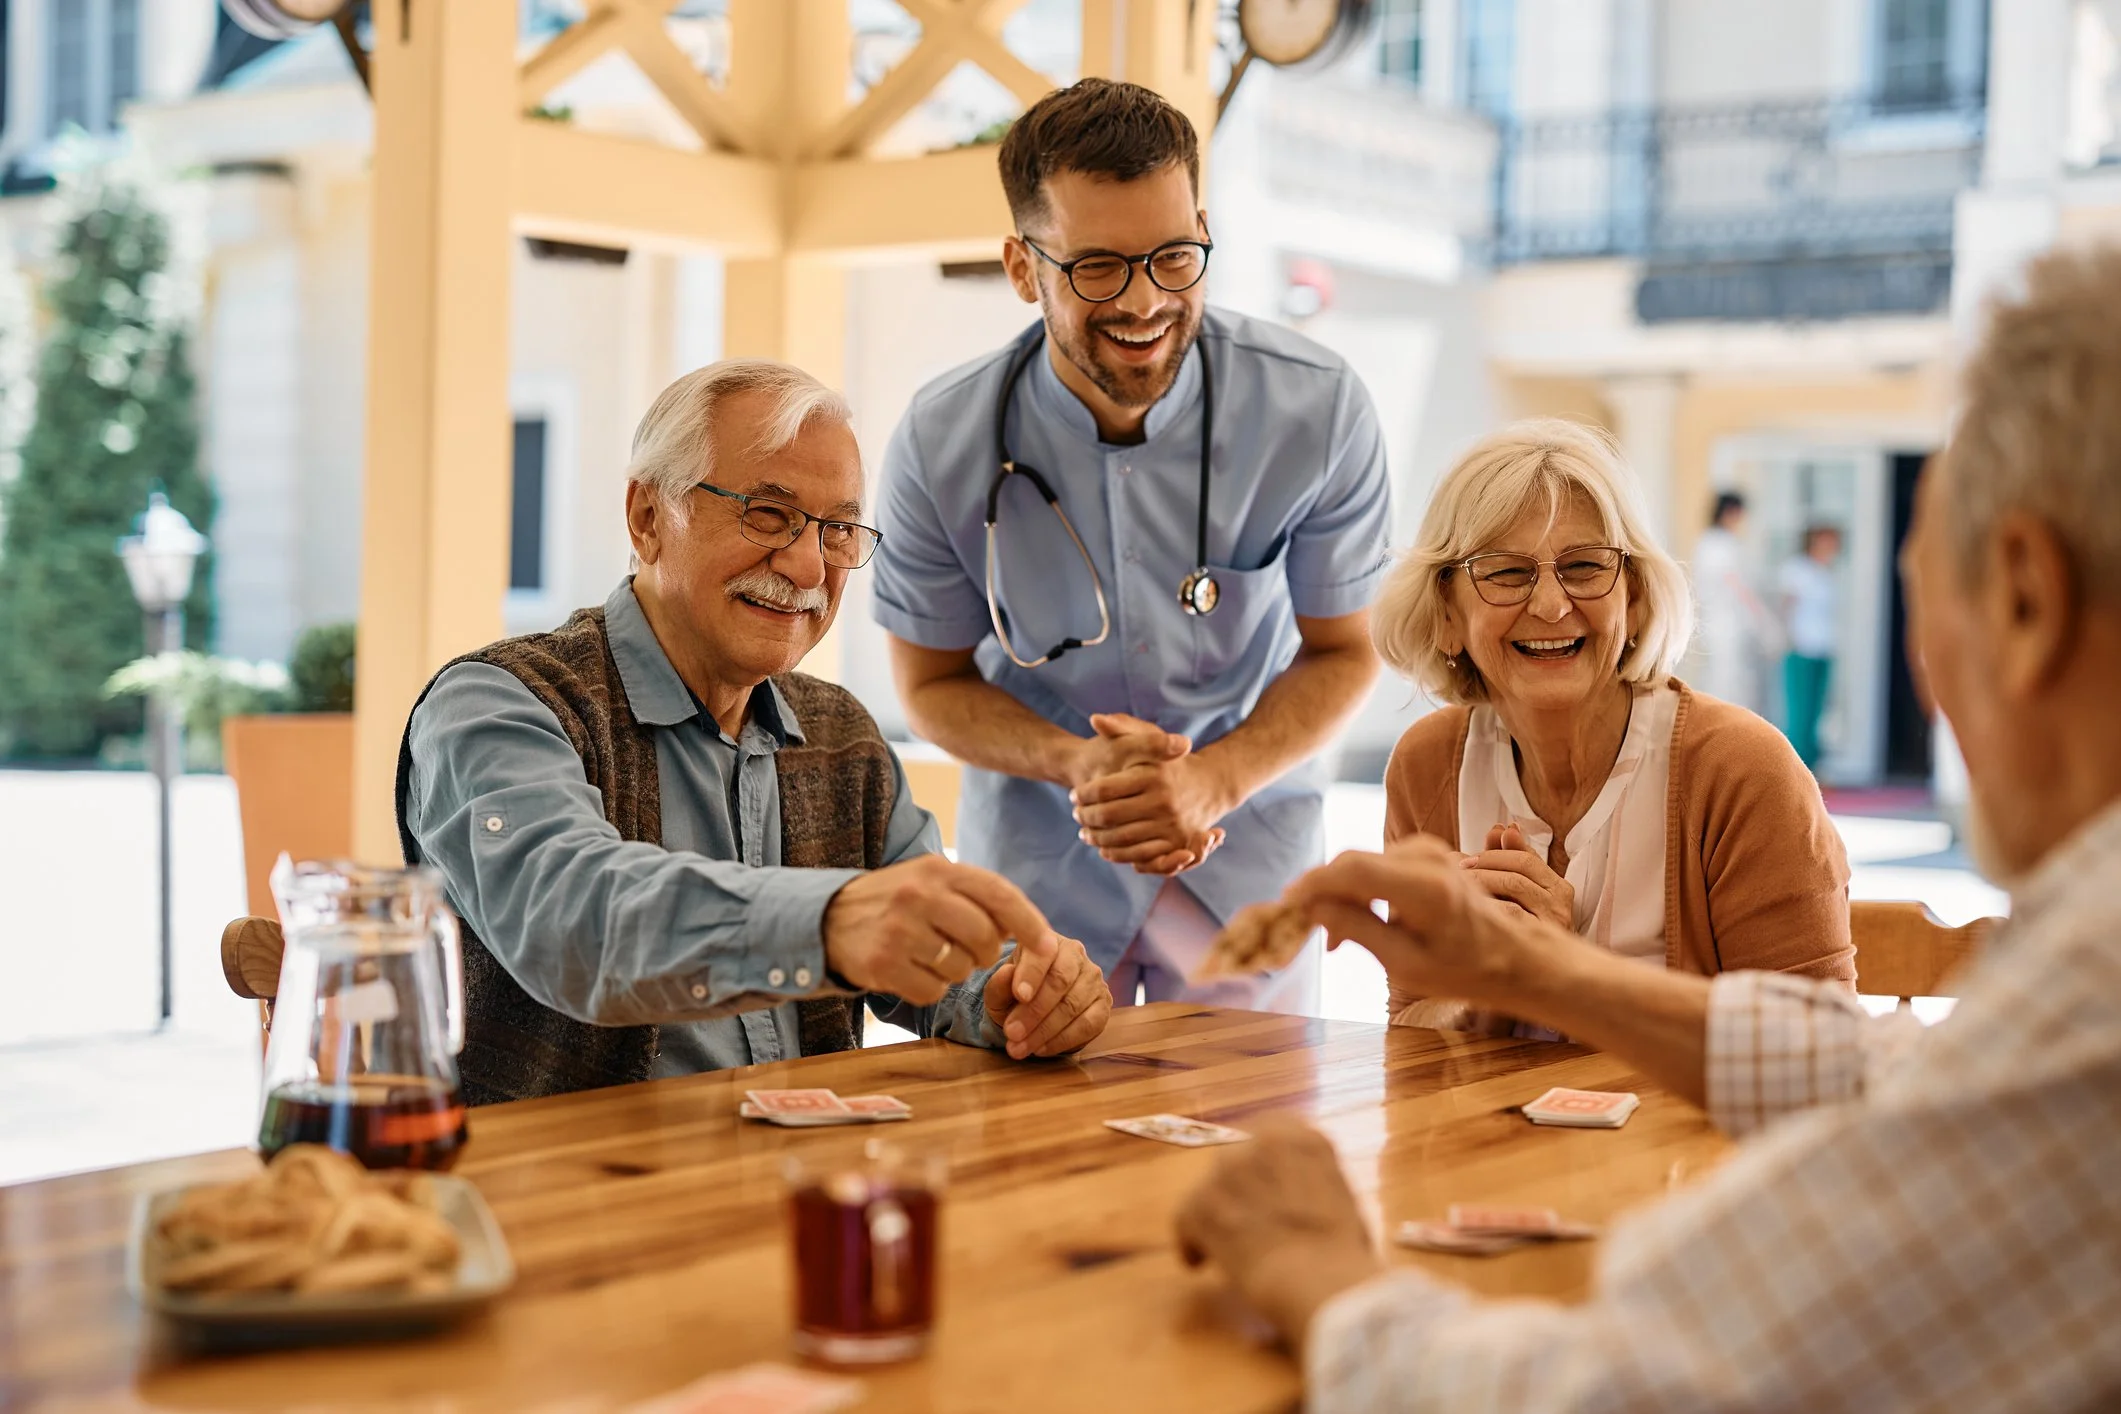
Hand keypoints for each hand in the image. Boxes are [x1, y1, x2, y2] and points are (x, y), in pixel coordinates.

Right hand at [823, 856, 1055, 1005]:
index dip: (1030, 923)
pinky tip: (910, 970)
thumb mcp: (929, 879)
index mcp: (937, 869)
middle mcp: (918, 895)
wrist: (826, 918)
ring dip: (954, 971)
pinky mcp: (882, 965)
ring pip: (960, 970)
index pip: (999, 895)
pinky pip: (932, 992)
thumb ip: (974, 896)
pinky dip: (929, 988)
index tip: (1048, 946)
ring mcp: (899, 931)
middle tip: (967, 950)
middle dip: (986, 953)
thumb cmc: (894, 901)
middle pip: (986, 938)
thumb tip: (1027, 928)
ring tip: (931, 956)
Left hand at [982, 935, 1111, 1058]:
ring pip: (1073, 1005)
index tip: (1019, 996)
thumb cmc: (1016, 993)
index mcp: (1047, 941)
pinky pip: (1088, 1025)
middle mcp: (1075, 954)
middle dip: (1034, 1011)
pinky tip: (1041, 1049)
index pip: (1043, 953)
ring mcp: (1093, 979)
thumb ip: (998, 984)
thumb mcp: (999, 989)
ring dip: (1044, 1031)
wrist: (1036, 1006)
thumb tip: (1007, 974)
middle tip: (1012, 1033)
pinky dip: (1062, 1040)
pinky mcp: (1103, 1004)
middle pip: (1060, 981)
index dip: (1032, 974)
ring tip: (1019, 1048)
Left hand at [1071, 714, 1232, 874]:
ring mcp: (1171, 824)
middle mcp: (1164, 800)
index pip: (1104, 789)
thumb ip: (1122, 727)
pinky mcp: (1176, 843)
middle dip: (1086, 817)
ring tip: (1085, 832)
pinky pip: (1139, 855)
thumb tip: (1095, 720)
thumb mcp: (1149, 738)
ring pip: (1120, 838)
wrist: (1210, 786)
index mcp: (1153, 774)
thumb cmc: (1170, 761)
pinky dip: (1117, 854)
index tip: (1074, 794)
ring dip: (1096, 837)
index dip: (1083, 794)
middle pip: (1109, 816)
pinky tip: (1103, 848)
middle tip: (1076, 814)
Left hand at [1174, 1118, 1384, 1352]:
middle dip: (1237, 1188)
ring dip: (1215, 1214)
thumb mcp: (1340, 1203)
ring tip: (1225, 1247)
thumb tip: (1296, 1200)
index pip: (1272, 1130)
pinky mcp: (1200, 1201)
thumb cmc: (1344, 1256)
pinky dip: (1190, 1241)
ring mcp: (1228, 1168)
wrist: (1320, 1279)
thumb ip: (1311, 1185)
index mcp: (1303, 1139)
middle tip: (1247, 1220)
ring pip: (1209, 1189)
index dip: (1262, 1164)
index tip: (1262, 1185)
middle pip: (1235, 1159)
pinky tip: (1200, 1263)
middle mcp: (1261, 1141)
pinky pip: (1185, 1218)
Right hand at [1287, 835, 1550, 1007]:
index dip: (1312, 884)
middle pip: (1352, 862)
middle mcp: (1427, 860)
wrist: (1516, 957)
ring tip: (1336, 937)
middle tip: (1304, 929)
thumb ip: (1358, 930)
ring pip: (1363, 862)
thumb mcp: (1406, 964)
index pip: (1350, 870)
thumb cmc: (1467, 970)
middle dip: (1323, 892)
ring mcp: (1430, 852)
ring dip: (1343, 893)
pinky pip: (1380, 863)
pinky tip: (1361, 919)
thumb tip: (1314, 909)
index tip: (1286, 906)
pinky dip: (1363, 887)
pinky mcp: (1429, 854)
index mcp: (1423, 889)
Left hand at [1462, 822, 1575, 930]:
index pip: (1523, 857)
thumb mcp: (1516, 895)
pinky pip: (1509, 913)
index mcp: (1557, 886)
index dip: (1491, 853)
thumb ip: (1509, 861)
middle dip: (1481, 866)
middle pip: (1517, 870)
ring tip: (1456, 886)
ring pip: (1513, 887)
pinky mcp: (1540, 939)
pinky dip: (1485, 906)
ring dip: (1479, 882)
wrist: (1543, 981)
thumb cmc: (1522, 933)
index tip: (1463, 857)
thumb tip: (1501, 828)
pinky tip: (1466, 908)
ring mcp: (1553, 922)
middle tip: (1454, 869)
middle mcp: (1560, 902)